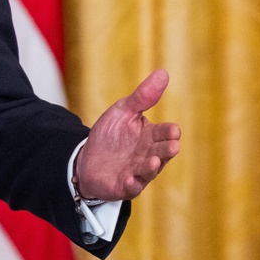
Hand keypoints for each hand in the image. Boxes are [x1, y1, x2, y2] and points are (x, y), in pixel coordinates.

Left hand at [75, 69, 180, 200]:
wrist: (86, 158)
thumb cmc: (110, 135)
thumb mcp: (123, 111)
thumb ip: (142, 96)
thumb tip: (163, 73)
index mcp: (150, 136)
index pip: (165, 133)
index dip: (169, 132)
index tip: (173, 130)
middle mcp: (148, 155)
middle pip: (161, 152)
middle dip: (166, 150)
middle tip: (172, 146)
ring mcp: (137, 172)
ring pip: (149, 171)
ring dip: (152, 167)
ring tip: (153, 161)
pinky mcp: (124, 186)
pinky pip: (131, 187)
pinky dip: (132, 184)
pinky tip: (129, 179)